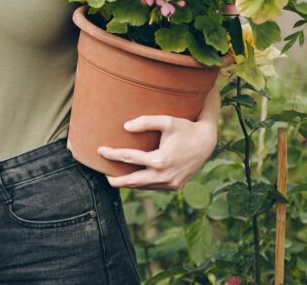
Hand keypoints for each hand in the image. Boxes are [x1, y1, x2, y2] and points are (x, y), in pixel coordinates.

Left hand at [97, 115, 217, 190]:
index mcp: (160, 161)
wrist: (207, 142)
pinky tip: (133, 178)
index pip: (129, 158)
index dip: (112, 154)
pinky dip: (141, 184)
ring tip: (114, 176)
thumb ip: (145, 122)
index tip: (99, 150)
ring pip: (142, 186)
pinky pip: (153, 187)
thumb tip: (125, 127)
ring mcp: (170, 184)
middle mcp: (164, 176)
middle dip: (115, 179)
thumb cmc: (185, 128)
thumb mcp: (166, 121)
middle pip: (132, 181)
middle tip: (102, 173)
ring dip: (128, 182)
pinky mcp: (174, 187)